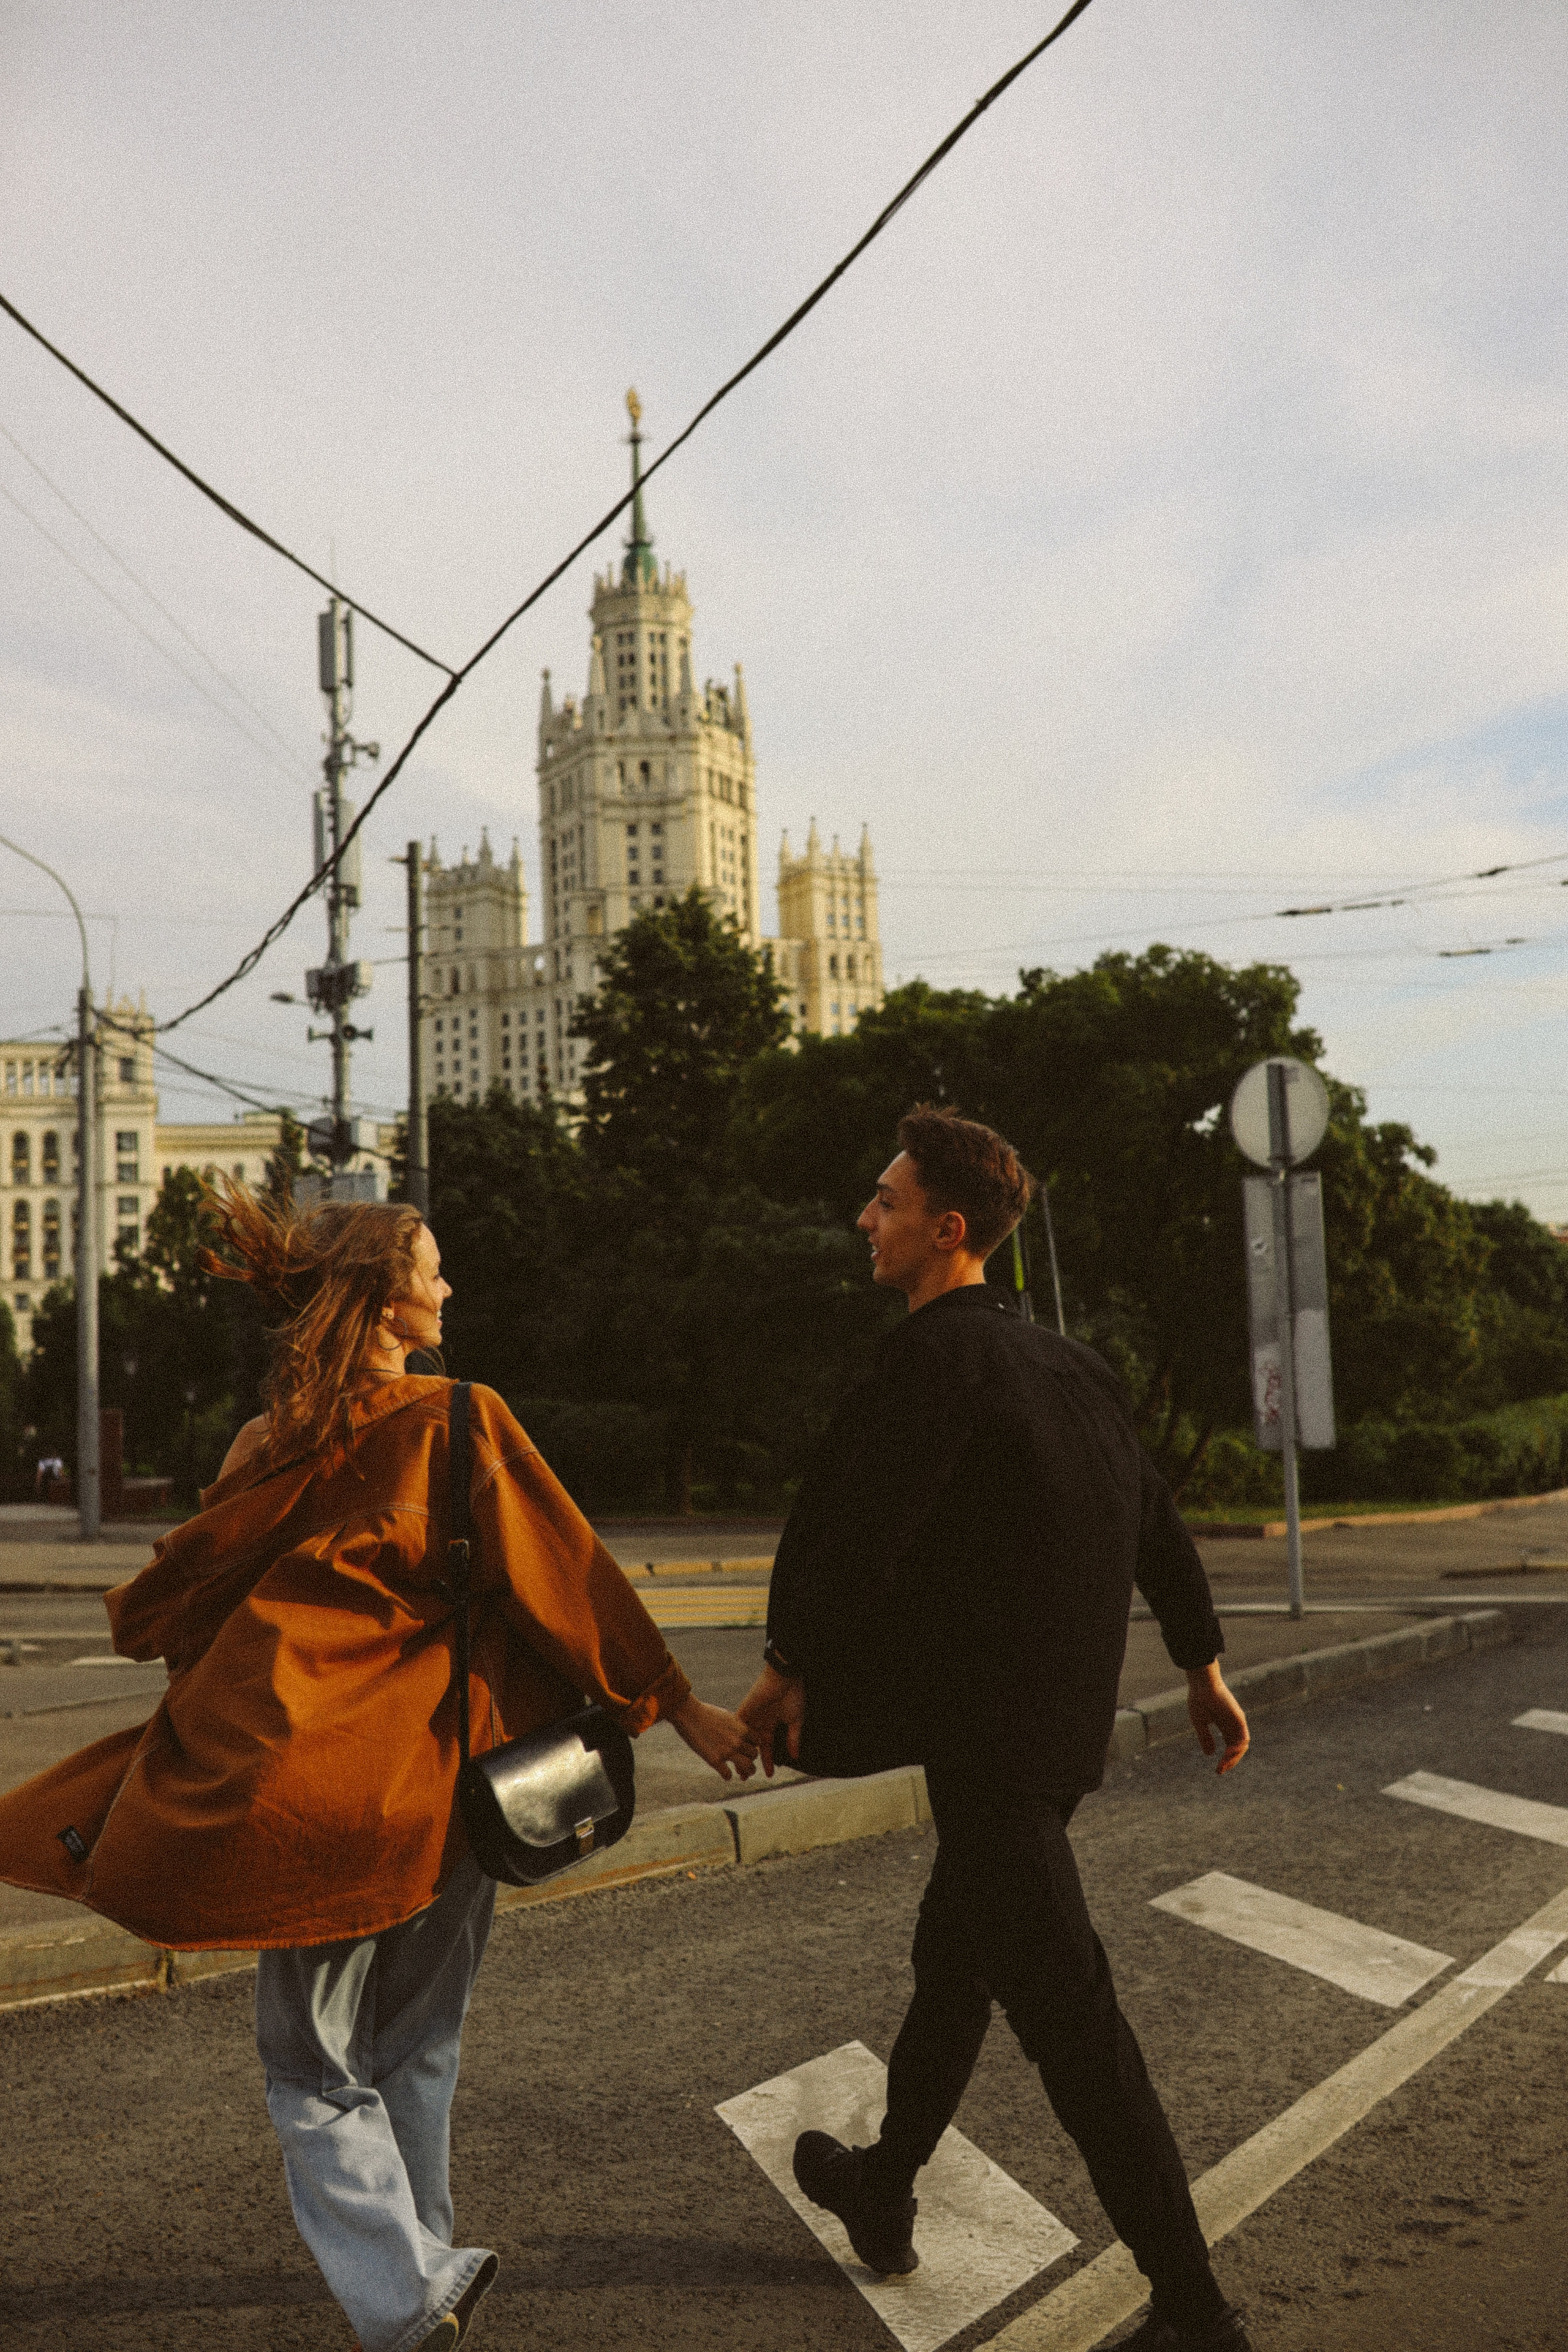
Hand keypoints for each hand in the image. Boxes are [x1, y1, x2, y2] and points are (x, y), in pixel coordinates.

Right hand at [667, 1693, 759, 1781]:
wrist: (689, 1714)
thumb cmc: (706, 1713)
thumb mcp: (726, 1716)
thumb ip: (737, 1726)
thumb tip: (742, 1733)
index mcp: (742, 1728)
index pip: (758, 1741)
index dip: (753, 1746)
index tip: (747, 1749)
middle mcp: (737, 1741)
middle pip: (754, 1755)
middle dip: (751, 1759)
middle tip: (746, 1763)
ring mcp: (727, 1751)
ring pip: (748, 1767)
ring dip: (747, 1772)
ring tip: (743, 1774)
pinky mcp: (714, 1760)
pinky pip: (728, 1775)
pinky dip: (727, 1776)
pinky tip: (724, 1773)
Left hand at [737, 1663, 805, 1777]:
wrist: (784, 1677)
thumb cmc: (792, 1695)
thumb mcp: (795, 1720)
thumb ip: (793, 1738)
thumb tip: (795, 1756)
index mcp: (772, 1723)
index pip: (768, 1747)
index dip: (769, 1761)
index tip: (769, 1775)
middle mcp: (760, 1722)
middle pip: (752, 1747)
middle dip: (749, 1761)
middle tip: (746, 1776)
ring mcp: (751, 1718)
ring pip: (742, 1741)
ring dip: (740, 1755)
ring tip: (738, 1770)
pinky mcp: (744, 1712)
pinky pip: (736, 1729)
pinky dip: (734, 1741)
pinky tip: (732, 1752)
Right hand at [1188, 1662, 1248, 1774]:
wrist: (1202, 1684)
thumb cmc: (1199, 1699)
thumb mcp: (1200, 1722)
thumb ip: (1205, 1738)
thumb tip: (1209, 1754)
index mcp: (1224, 1725)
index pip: (1230, 1747)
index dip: (1225, 1759)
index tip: (1217, 1770)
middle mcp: (1233, 1725)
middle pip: (1237, 1748)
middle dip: (1230, 1761)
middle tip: (1220, 1771)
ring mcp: (1237, 1721)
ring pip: (1242, 1745)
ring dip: (1234, 1758)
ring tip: (1223, 1765)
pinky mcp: (1239, 1718)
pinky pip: (1243, 1737)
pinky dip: (1238, 1748)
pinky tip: (1229, 1754)